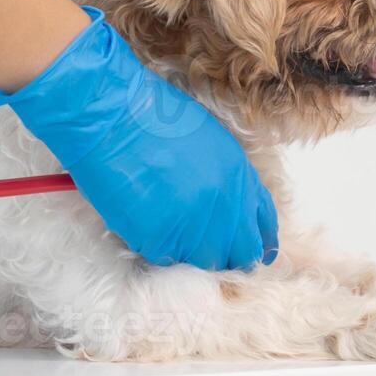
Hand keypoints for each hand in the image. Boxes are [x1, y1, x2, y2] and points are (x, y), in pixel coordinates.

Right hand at [0, 8, 279, 271]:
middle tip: (206, 248)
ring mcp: (193, 226)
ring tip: (170, 230)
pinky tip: (146, 223)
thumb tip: (228, 207)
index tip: (252, 249)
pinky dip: (159, 246)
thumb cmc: (154, 117)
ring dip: (190, 251)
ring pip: (203, 260)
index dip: (257, 241)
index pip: (261, 226)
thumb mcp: (210, 140)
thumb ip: (227, 178)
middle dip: (227, 254)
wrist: (113, 116)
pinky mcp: (159, 239)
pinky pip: (166, 257)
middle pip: (239, 252)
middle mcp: (224, 206)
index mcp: (238, 177)